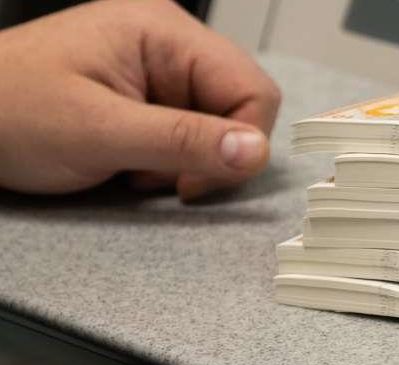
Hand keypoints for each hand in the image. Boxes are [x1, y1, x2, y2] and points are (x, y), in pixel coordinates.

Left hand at [0, 0, 279, 199]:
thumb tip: (256, 153)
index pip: (251, 88)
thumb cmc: (11, 114)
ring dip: (185, 160)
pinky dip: (171, 158)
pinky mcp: (151, 94)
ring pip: (219, 125)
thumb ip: (183, 141)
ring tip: (132, 165)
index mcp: (164, 30)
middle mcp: (170, 42)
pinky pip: (192, 131)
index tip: (194, 182)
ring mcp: (161, 68)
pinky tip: (131, 161)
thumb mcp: (99, 133)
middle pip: (239, 106)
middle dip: (208, 153)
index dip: (241, 142)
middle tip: (158, 176)